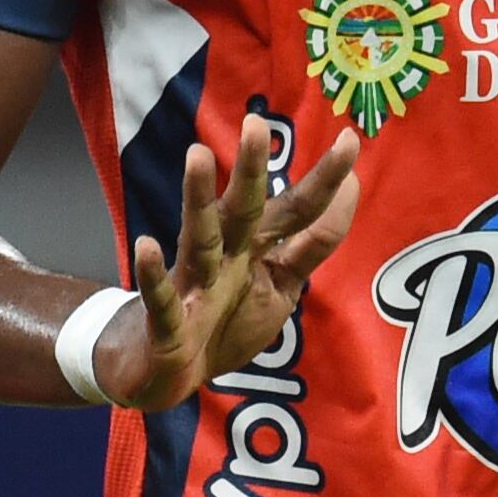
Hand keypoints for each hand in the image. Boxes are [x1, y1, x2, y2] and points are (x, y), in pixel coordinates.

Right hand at [98, 128, 362, 411]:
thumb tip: (348, 189)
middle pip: (243, 208)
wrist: (165, 373)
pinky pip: (160, 296)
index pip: (297, 211)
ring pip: (198, 237)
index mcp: (256, 249)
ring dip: (197, 199)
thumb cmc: (224, 321)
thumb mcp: (280, 286)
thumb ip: (311, 244)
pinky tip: (147, 244)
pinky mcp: (166, 321)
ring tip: (195, 155)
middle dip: (251, 169)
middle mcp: (225, 257)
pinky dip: (153, 273)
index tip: (350, 140)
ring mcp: (194, 285)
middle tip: (256, 123)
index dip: (325, 181)